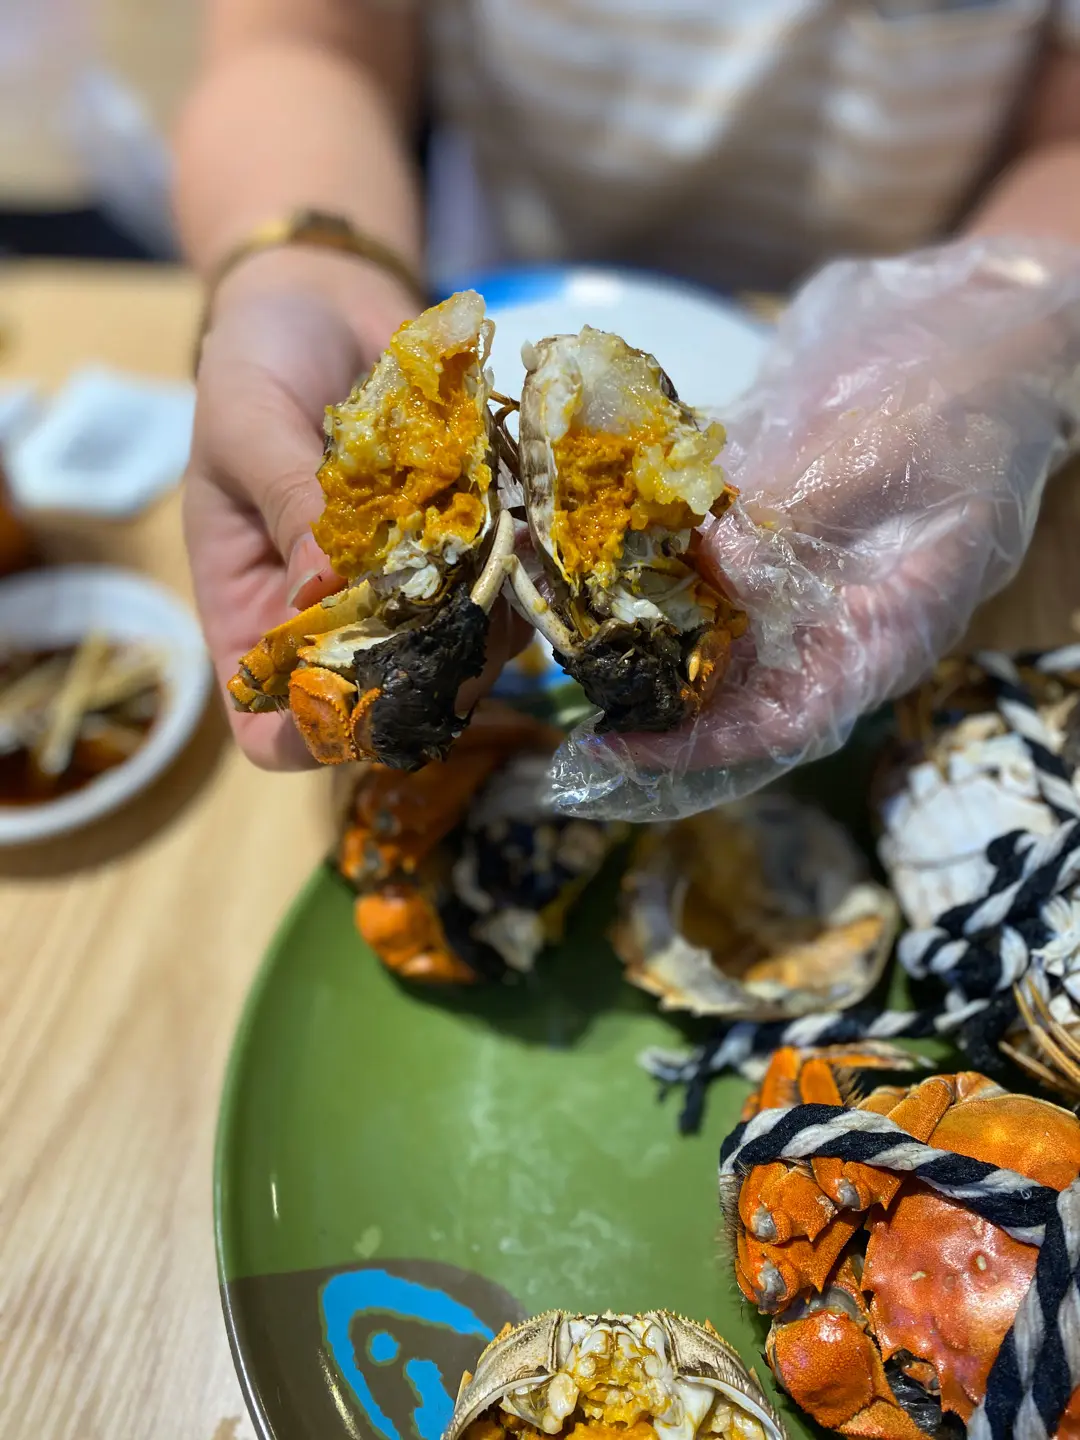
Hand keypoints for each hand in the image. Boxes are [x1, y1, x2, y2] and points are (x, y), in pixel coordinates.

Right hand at [183, 248, 523, 768]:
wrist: (326, 296)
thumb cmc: (257, 359)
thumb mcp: (247, 421)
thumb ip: (289, 502)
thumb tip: (329, 588)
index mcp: (255, 611)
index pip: (268, 725)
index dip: (306, 741)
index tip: (352, 712)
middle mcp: (335, 620)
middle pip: (383, 704)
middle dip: (427, 679)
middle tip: (461, 618)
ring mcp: (406, 591)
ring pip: (457, 656)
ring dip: (488, 623)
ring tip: (502, 550)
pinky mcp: (463, 550)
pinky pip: (501, 590)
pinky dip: (519, 570)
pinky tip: (527, 519)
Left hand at [550, 235, 1079, 819]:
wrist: (973, 322)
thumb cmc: (959, 399)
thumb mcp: (883, 458)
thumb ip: (796, 516)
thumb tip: (711, 564)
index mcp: (881, 631)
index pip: (785, 721)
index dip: (699, 743)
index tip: (619, 746)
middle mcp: (829, 616)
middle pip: (729, 686)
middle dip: (648, 693)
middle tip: (566, 684)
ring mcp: (793, 569)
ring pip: (704, 625)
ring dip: (636, 628)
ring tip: (559, 624)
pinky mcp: (764, 519)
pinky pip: (697, 555)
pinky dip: (647, 557)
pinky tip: (586, 546)